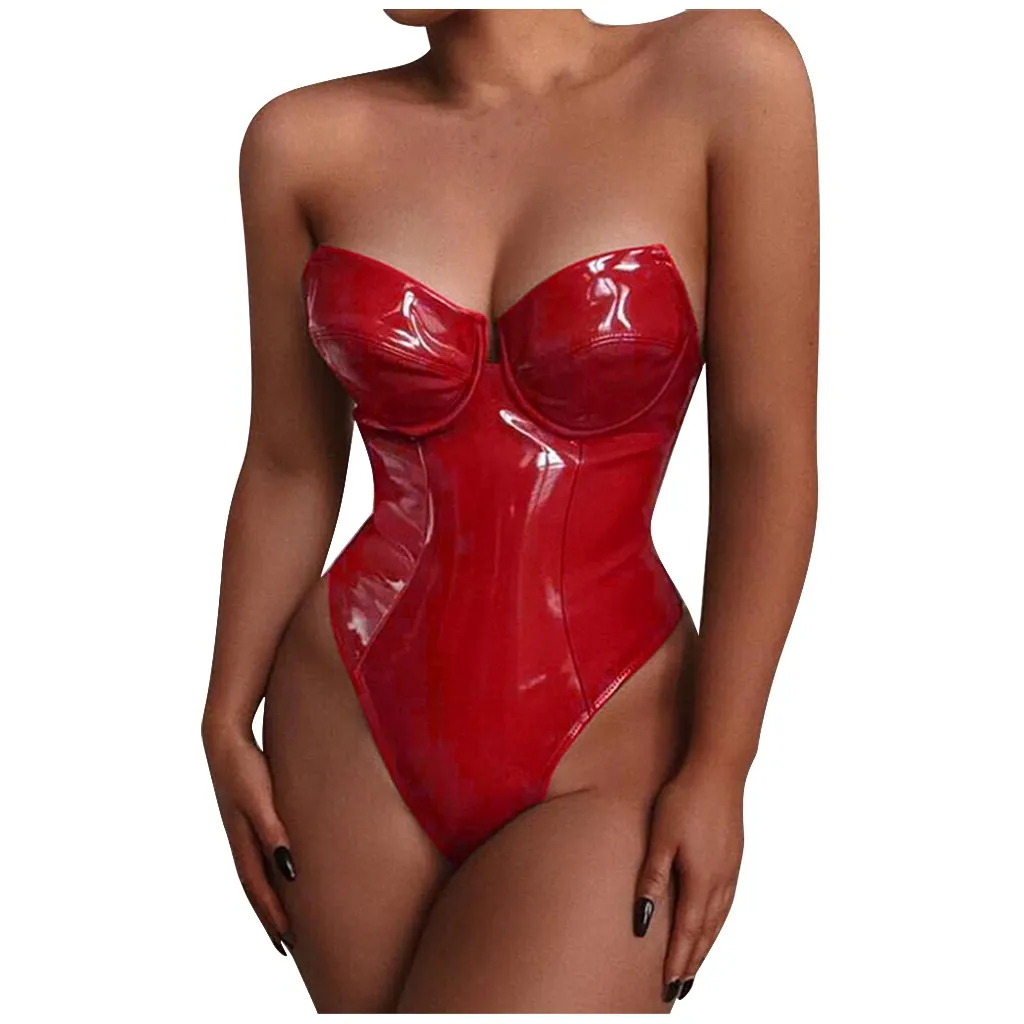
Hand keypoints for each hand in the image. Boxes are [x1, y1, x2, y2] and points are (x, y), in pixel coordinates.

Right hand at [202, 718, 296, 954]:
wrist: (224, 739)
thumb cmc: (244, 767)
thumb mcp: (259, 799)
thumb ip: (273, 832)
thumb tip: (288, 870)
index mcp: (241, 841)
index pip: (258, 888)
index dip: (271, 915)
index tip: (287, 940)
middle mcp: (239, 840)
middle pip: (254, 888)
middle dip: (268, 917)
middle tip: (286, 945)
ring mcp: (240, 829)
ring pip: (254, 874)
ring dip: (266, 899)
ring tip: (280, 919)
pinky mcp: (245, 817)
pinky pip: (255, 856)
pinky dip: (264, 874)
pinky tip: (276, 874)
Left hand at [633, 757, 745, 1001]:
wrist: (719, 769)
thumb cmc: (685, 798)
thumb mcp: (661, 837)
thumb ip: (653, 879)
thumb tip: (642, 920)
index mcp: (701, 881)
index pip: (687, 933)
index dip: (677, 961)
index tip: (668, 986)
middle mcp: (721, 882)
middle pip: (706, 934)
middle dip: (691, 962)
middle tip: (680, 988)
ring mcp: (731, 870)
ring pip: (718, 920)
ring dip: (705, 946)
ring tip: (694, 965)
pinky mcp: (734, 857)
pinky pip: (726, 903)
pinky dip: (717, 924)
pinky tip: (711, 923)